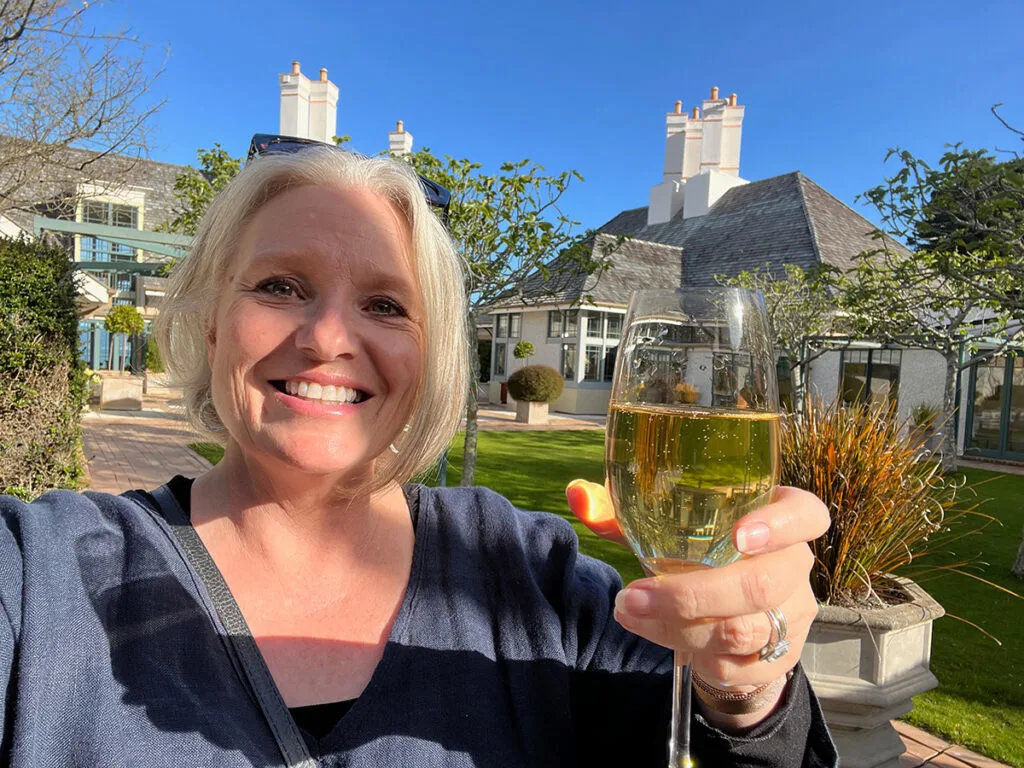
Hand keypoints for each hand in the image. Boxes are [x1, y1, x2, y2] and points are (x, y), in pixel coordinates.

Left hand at [566, 480, 827, 695]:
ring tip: (631, 613)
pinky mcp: (780, 658)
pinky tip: (658, 634)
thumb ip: (623, 513)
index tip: (739, 535)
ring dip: (678, 627)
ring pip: (743, 630)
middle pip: (761, 584)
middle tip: (632, 596)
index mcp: (780, 518)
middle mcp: (795, 565)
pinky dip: (689, 653)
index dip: (779, 525)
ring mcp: (794, 615)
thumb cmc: (698, 555)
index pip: (806, 515)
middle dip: (689, 594)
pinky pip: (735, 665)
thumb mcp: (666, 528)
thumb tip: (577, 495)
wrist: (726, 617)